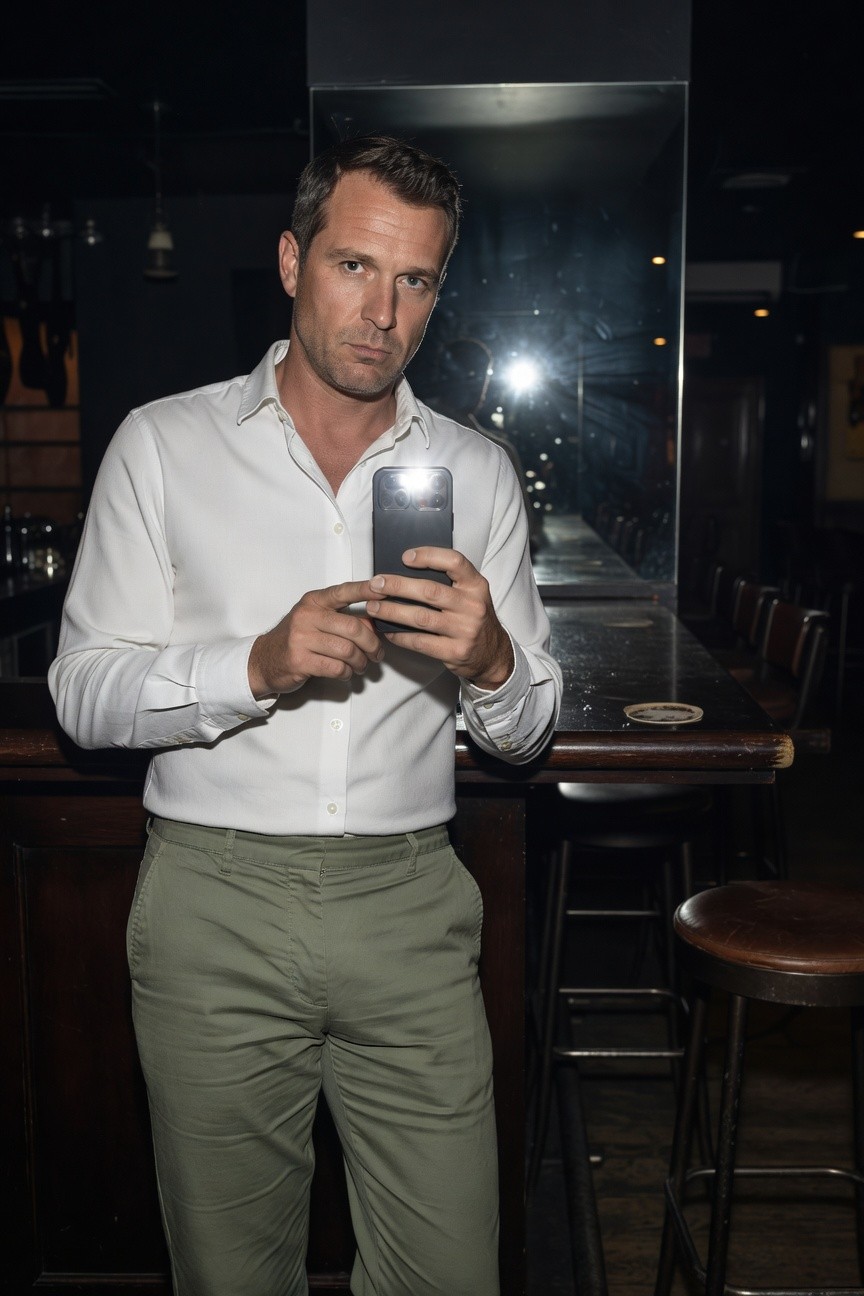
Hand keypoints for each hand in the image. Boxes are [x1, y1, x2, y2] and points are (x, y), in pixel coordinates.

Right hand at [248, 581, 383, 696]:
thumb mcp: (316, 621)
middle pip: (353, 627)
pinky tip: (346, 673)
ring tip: (361, 665)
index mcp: (314, 602)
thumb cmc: (296, 640)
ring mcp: (301, 638)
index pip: (344, 591)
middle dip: (371, 644)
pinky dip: (347, 673)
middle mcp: (306, 616)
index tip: (384, 589)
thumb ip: (343, 618)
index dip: (366, 590)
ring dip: (360, 661)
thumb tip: (374, 623)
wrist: (263, 661)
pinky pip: (336, 667)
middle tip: (376, 653)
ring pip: (347, 650)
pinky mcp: (299, 660)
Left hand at [366, 548, 513, 689]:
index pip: (455, 562)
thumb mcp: (472, 595)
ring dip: (392, 611)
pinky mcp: (455, 652)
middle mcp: (473, 606)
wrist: (493, 655)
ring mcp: (465, 630)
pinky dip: (400, 636)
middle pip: (429, 590)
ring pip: (420, 617)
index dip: (429, 556)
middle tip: (376, 584)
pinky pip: (420, 642)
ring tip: (373, 607)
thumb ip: (449, 583)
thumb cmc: (474, 619)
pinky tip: (387, 630)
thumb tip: (406, 571)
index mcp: (476, 586)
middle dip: (397, 586)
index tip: (406, 557)